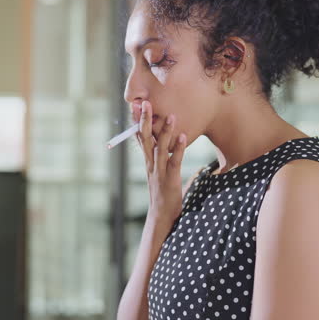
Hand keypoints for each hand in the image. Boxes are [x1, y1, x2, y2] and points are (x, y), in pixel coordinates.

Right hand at [134, 100, 186, 219]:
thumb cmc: (164, 196)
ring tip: (171, 115)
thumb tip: (182, 155)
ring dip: (164, 131)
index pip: (141, 139)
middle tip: (145, 102)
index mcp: (149, 162)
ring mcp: (160, 171)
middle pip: (146, 138)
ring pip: (160, 147)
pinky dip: (178, 148)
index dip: (138, 123)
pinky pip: (174, 160)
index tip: (136, 107)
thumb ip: (169, 164)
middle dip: (145, 120)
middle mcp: (151, 164)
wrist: (161, 217)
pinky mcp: (170, 178)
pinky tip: (182, 136)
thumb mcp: (163, 176)